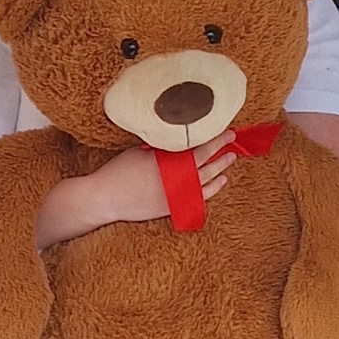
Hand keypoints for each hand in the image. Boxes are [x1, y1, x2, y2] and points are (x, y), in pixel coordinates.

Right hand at [35, 136, 237, 248]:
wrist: (106, 199)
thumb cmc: (119, 171)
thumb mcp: (141, 151)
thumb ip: (163, 147)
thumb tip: (177, 138)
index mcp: (169, 163)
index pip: (200, 148)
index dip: (215, 140)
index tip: (228, 131)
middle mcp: (176, 180)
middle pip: (207, 164)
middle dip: (222, 152)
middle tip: (232, 141)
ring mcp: (176, 195)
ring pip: (206, 182)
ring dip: (220, 170)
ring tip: (230, 160)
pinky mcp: (172, 207)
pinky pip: (198, 198)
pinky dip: (211, 189)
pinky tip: (220, 182)